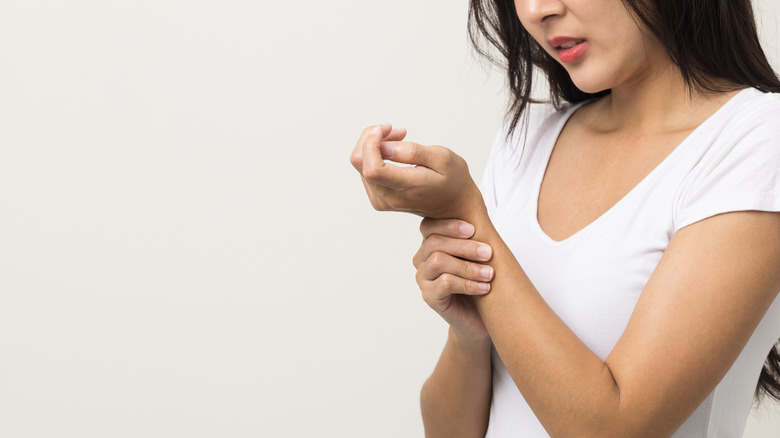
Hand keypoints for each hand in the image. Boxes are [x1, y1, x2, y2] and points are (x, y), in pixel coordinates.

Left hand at [349, 124, 484, 218]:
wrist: (454, 206)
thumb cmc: (453, 180)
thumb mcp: (442, 158)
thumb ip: (412, 152)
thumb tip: (384, 147)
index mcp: (407, 187)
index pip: (372, 168)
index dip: (370, 143)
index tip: (384, 128)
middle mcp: (389, 197)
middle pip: (359, 162)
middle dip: (371, 138)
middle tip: (393, 129)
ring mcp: (382, 200)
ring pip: (360, 164)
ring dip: (375, 145)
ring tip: (400, 137)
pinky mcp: (378, 197)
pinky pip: (365, 170)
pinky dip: (375, 155)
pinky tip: (394, 150)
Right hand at [412, 217, 494, 342]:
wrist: (480, 320)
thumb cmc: (480, 283)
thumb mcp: (477, 256)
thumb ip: (472, 236)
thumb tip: (477, 209)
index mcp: (430, 245)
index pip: (429, 226)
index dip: (449, 225)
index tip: (474, 229)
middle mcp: (422, 260)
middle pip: (435, 243)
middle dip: (464, 246)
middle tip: (489, 252)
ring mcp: (423, 279)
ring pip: (439, 262)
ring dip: (468, 266)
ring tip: (490, 273)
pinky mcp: (429, 297)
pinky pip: (445, 284)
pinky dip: (468, 284)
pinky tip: (485, 288)